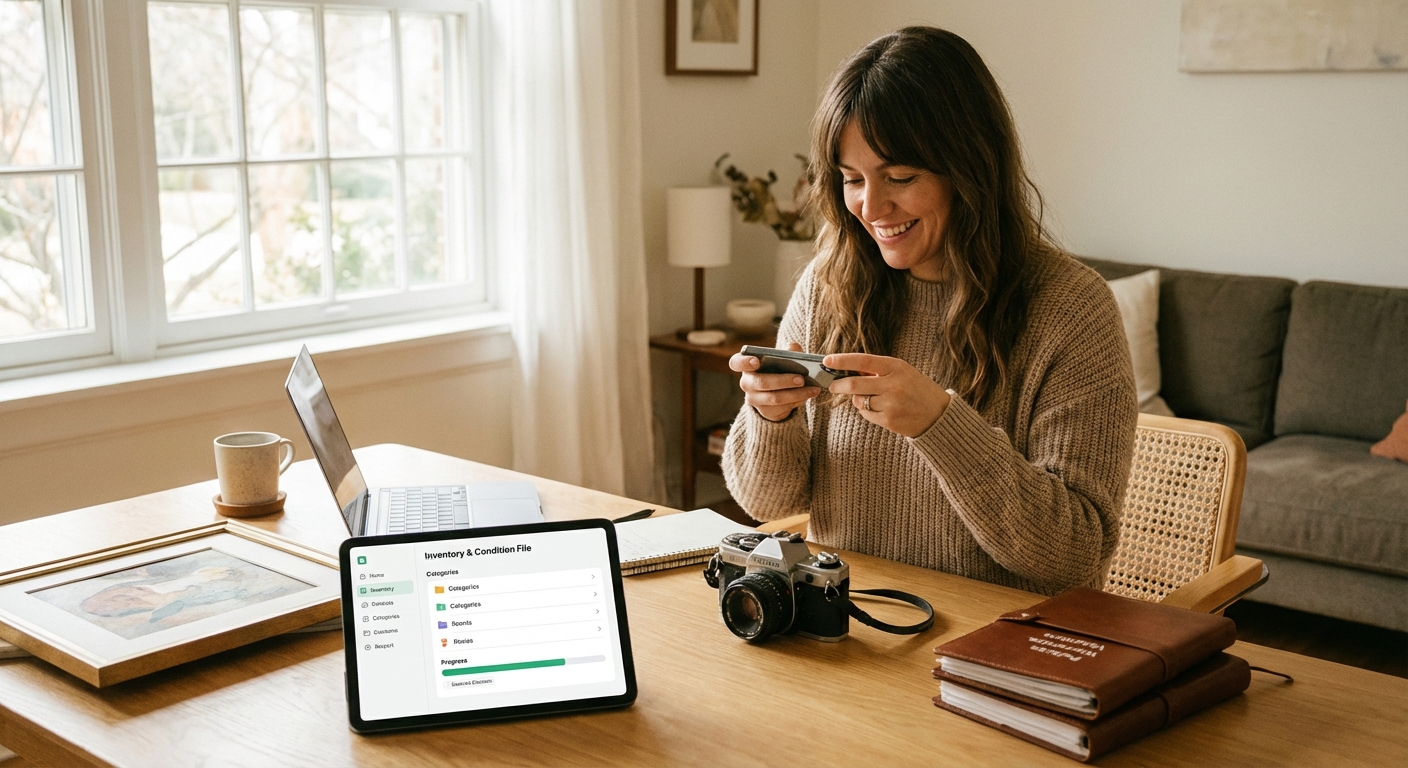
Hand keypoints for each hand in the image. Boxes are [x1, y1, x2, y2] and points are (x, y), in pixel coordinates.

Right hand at [729, 342, 820, 421]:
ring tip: (812, 389)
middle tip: (801, 379)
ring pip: (774, 398)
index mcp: (746, 365)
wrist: (775, 393)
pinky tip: (809, 395)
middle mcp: (746, 383)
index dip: (744, 362)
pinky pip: (781, 408)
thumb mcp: (781, 359)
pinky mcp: (764, 411)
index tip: (756, 361)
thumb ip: (787, 351)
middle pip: (761, 382)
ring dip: (795, 393)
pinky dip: (797, 400)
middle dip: (782, 380)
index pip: (736, 363)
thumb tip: (794, 347)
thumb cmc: (776, 370)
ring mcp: (754, 399)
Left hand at [826, 353, 950, 437]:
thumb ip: (879, 370)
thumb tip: (848, 370)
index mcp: (896, 367)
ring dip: (858, 399)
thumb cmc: (918, 390)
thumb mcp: (903, 372)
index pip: (863, 361)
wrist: (939, 415)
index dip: (842, 360)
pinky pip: (866, 414)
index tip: (827, 360)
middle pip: (854, 384)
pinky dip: (867, 411)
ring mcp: (890, 403)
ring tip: (872, 398)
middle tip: (833, 386)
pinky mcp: (888, 420)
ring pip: (859, 400)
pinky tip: (881, 409)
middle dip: (838, 385)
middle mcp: (893, 384)